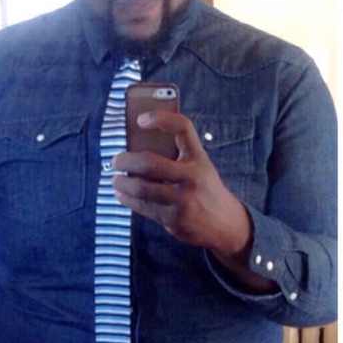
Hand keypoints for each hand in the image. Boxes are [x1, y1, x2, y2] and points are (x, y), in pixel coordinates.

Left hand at [111, 111, 274, 291]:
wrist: (226, 224)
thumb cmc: (206, 190)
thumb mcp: (200, 168)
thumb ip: (177, 157)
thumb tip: (136, 149)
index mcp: (199, 159)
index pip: (183, 128)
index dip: (161, 118)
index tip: (140, 120)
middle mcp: (192, 177)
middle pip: (149, 163)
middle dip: (125, 161)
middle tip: (116, 160)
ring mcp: (183, 200)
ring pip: (141, 188)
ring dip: (121, 183)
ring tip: (116, 180)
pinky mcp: (174, 219)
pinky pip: (143, 207)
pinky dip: (128, 199)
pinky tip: (123, 195)